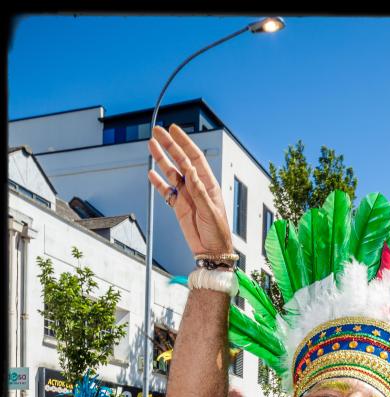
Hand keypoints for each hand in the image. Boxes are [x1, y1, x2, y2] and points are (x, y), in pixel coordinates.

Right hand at [148, 124, 232, 256]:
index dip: (184, 143)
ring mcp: (186, 196)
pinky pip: (166, 191)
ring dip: (161, 159)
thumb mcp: (209, 211)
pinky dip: (158, 182)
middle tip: (157, 131)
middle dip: (169, 145)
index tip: (174, 130)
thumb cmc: (218, 233)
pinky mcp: (178, 207)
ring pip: (171, 173)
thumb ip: (199, 191)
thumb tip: (190, 170)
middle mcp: (196, 187)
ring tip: (151, 145)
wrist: (212, 252)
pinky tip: (151, 172)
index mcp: (208, 184)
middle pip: (181, 161)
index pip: (195, 158)